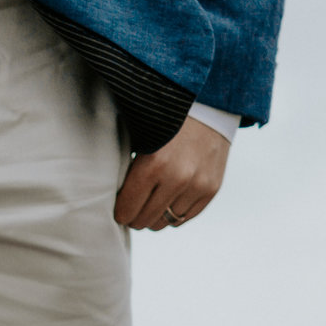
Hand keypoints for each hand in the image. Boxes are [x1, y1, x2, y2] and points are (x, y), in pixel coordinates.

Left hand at [114, 116, 231, 230]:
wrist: (208, 103)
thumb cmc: (164, 121)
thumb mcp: (140, 137)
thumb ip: (128, 168)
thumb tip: (112, 198)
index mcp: (154, 165)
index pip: (127, 211)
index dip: (120, 211)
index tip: (119, 205)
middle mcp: (178, 179)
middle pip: (145, 220)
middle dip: (135, 215)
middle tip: (133, 205)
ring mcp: (198, 185)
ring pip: (165, 222)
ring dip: (156, 215)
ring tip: (152, 200)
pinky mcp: (212, 188)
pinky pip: (185, 217)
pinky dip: (175, 212)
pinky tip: (169, 198)